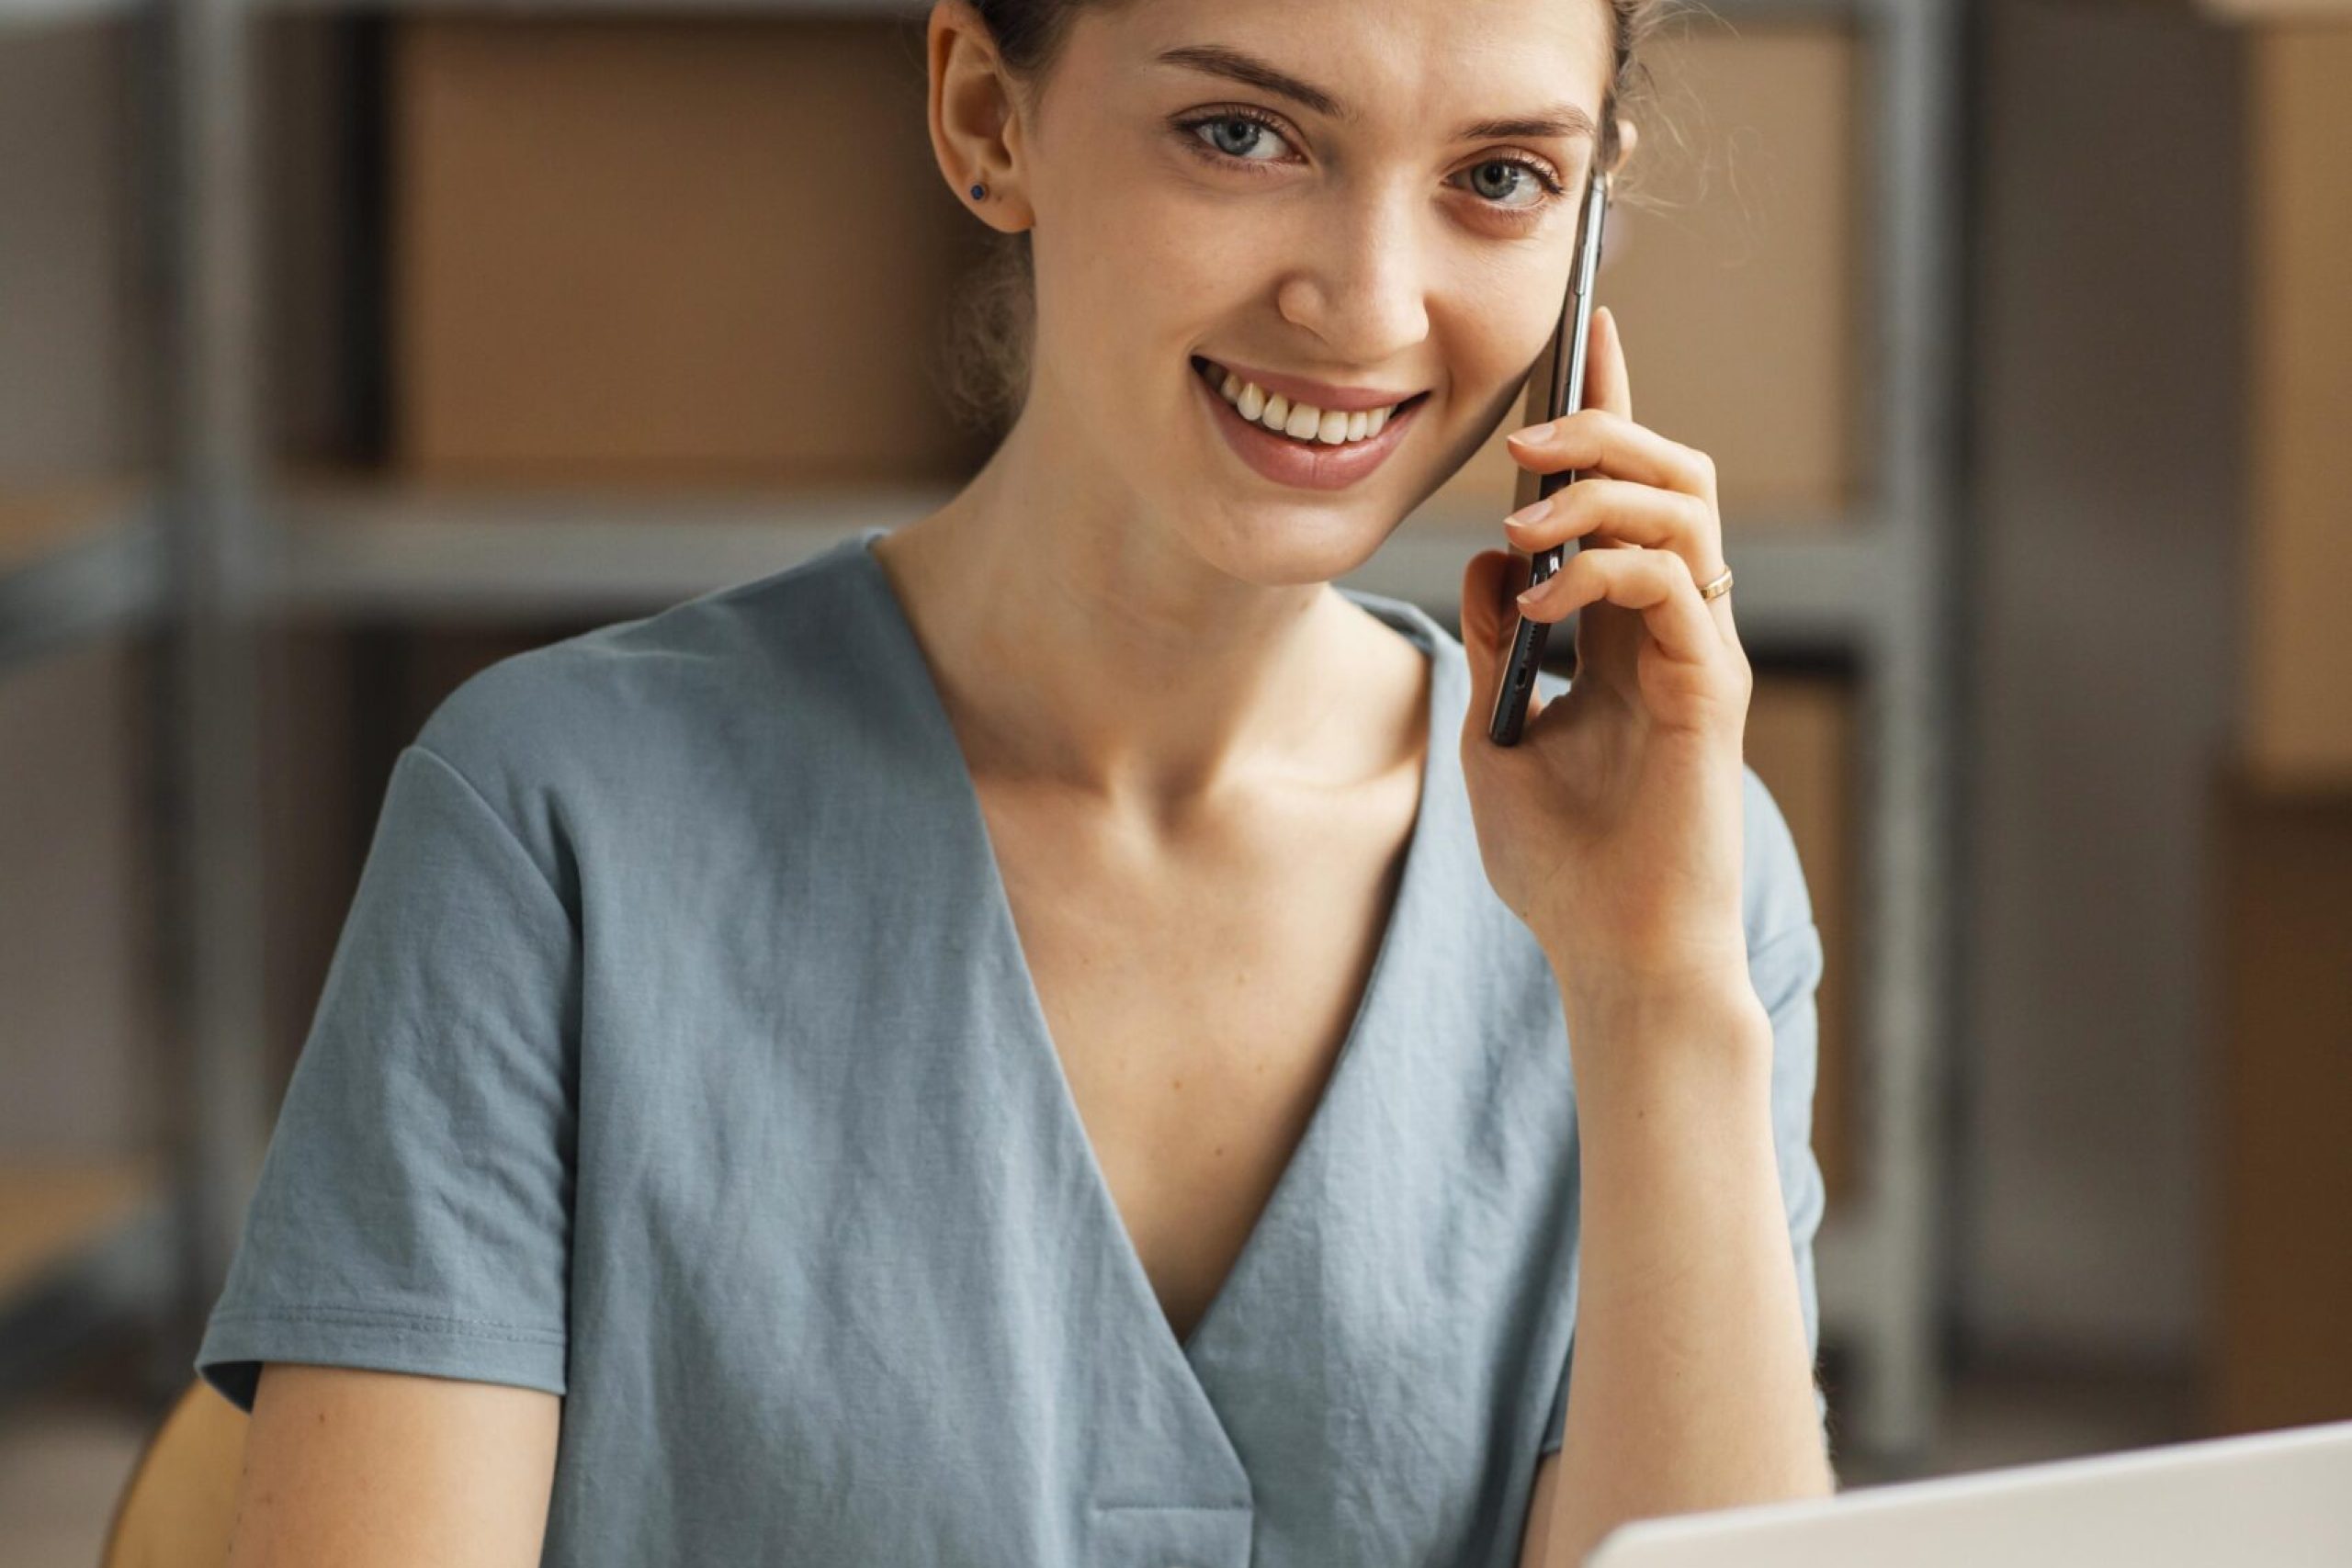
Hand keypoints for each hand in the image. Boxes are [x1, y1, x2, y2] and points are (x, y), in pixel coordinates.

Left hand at [1457, 305, 1754, 1016]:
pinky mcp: (1713, 686)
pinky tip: (1543, 605)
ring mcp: (1700, 651)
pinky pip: (1674, 581)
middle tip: (1523, 433)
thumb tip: (1492, 556)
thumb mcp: (1494, 731)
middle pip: (1671, 473)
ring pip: (1683, 507)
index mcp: (1625, 627)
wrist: (1611, 953)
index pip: (1626, 492)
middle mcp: (1674, 624)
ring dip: (1599, 488)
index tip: (1582, 333)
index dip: (1609, 409)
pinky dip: (1605, 567)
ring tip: (1525, 518)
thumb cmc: (1561, 862)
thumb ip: (1495, 640)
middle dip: (1600, 428)